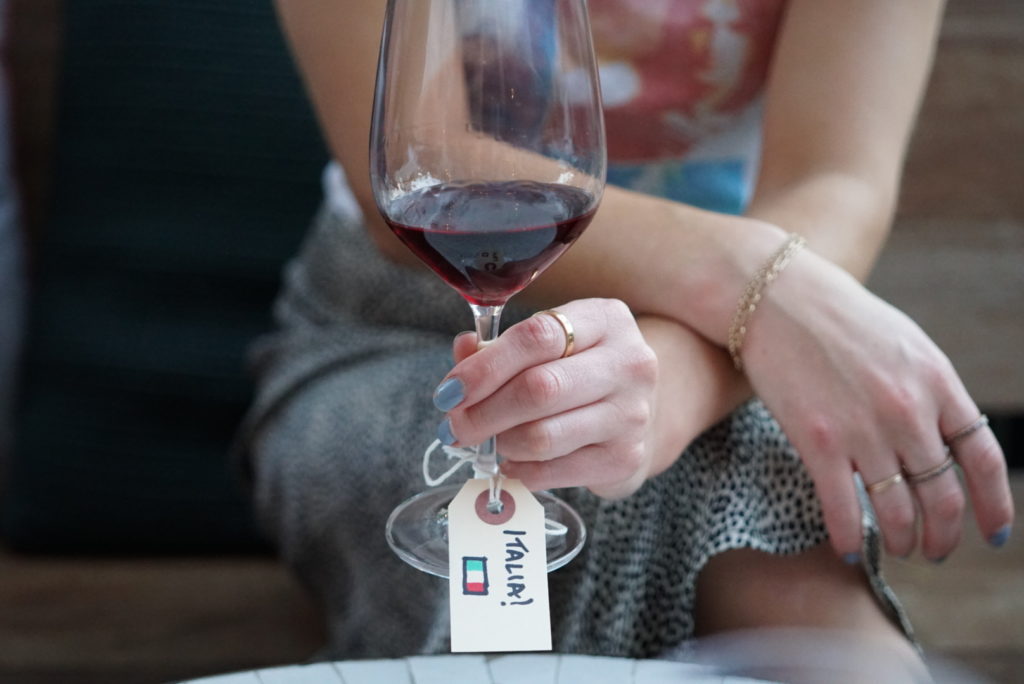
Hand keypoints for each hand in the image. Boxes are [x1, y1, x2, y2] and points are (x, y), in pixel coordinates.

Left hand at [433, 298, 657, 498]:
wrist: (637, 416)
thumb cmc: (580, 373)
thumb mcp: (550, 345)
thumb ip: (502, 347)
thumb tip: (463, 351)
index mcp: (605, 320)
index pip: (537, 336)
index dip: (484, 367)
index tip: (451, 391)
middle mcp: (628, 363)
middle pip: (538, 389)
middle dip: (483, 412)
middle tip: (456, 425)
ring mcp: (631, 414)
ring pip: (542, 436)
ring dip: (501, 443)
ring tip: (491, 441)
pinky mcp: (623, 458)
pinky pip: (551, 471)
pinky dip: (519, 470)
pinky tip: (512, 461)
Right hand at [742, 248, 1014, 561]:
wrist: (775, 296)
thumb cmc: (836, 318)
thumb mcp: (904, 344)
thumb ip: (930, 391)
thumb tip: (944, 441)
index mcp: (937, 383)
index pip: (984, 461)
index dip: (995, 506)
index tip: (993, 534)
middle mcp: (907, 411)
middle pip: (943, 497)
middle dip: (943, 536)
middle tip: (935, 550)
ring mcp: (863, 429)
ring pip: (898, 512)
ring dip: (903, 541)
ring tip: (898, 548)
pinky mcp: (817, 441)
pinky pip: (843, 509)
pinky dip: (849, 537)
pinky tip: (848, 548)